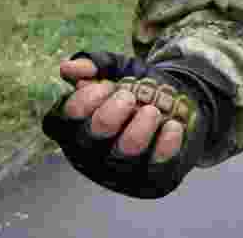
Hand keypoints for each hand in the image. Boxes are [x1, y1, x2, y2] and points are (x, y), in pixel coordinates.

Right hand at [59, 58, 184, 162]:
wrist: (181, 107)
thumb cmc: (139, 89)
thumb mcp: (119, 69)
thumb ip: (95, 64)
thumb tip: (68, 68)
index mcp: (75, 127)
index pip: (61, 122)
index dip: (81, 103)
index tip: (104, 86)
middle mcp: (91, 153)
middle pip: (89, 142)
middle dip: (108, 116)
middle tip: (128, 97)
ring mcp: (120, 170)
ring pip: (123, 156)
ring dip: (137, 130)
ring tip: (152, 110)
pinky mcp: (152, 178)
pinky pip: (156, 168)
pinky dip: (165, 146)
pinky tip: (173, 125)